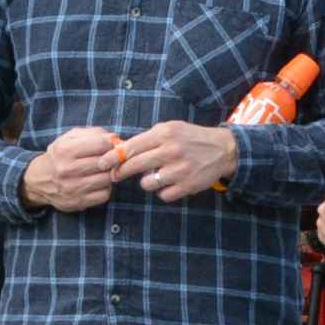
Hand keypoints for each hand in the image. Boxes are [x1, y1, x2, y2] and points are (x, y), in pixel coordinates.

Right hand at [21, 127, 119, 212]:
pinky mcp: (77, 202)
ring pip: (107, 179)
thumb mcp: (70, 138)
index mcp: (65, 150)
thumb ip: (93, 133)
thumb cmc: (61, 156)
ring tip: (101, 172)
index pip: (101, 144)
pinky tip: (97, 184)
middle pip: (105, 162)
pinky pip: (104, 195)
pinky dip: (105, 189)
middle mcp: (66, 169)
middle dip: (111, 160)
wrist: (39, 180)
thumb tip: (114, 138)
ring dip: (108, 175)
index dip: (111, 144)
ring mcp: (71, 187)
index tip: (109, 146)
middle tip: (109, 160)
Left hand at [113, 121, 239, 201]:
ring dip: (146, 182)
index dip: (113, 157)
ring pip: (147, 183)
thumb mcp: (170, 129)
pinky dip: (163, 191)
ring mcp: (180, 170)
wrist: (223, 149)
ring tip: (155, 176)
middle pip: (134, 166)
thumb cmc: (190, 138)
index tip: (102, 163)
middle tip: (115, 176)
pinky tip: (170, 183)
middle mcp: (171, 151)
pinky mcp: (188, 185)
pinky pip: (163, 195)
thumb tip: (120, 150)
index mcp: (164, 134)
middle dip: (120, 172)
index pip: (130, 147)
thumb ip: (147, 138)